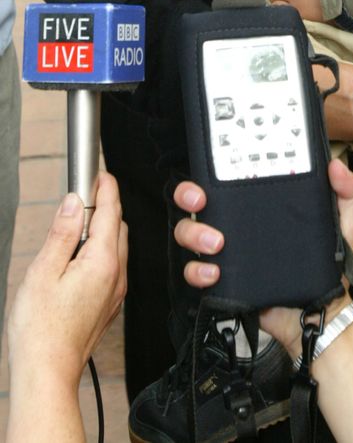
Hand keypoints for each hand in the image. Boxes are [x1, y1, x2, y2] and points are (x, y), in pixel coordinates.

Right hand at [8, 172, 126, 384]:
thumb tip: (74, 203)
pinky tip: (77, 260)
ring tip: (72, 232)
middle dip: (103, 208)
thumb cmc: (41, 329)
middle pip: (118, 226)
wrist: (47, 372)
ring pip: (117, 247)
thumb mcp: (43, 271)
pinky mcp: (109, 305)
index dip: (105, 187)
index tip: (97, 174)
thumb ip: (62, 232)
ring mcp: (115, 292)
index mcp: (103, 261)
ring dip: (102, 231)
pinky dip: (101, 252)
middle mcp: (116, 275)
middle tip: (78, 201)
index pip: (111, 210)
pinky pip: (113, 267)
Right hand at [173, 158, 352, 355]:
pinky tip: (214, 273)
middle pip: (197, 202)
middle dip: (189, 195)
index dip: (212, 168)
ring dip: (193, 234)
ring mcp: (226, 252)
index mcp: (258, 203)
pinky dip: (197, 272)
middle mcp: (237, 223)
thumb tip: (336, 166)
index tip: (213, 165)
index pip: (226, 178)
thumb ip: (348, 191)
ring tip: (215, 243)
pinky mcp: (223, 281)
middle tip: (200, 200)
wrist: (320, 312)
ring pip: (188, 234)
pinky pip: (195, 273)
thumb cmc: (328, 263)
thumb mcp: (342, 222)